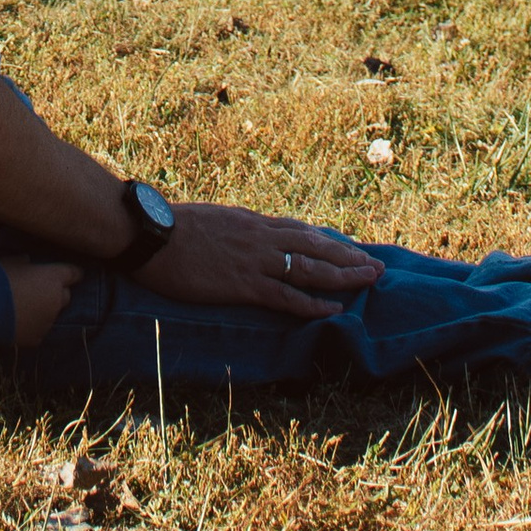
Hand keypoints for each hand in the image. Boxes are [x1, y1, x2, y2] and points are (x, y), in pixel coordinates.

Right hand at [3, 259, 80, 346]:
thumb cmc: (0, 278)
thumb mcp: (12, 262)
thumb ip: (25, 264)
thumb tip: (28, 263)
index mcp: (53, 278)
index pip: (74, 274)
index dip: (73, 273)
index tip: (74, 274)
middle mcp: (56, 301)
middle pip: (66, 296)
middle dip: (57, 293)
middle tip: (42, 290)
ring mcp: (48, 321)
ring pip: (52, 314)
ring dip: (44, 310)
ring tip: (25, 307)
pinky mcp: (38, 337)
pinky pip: (40, 329)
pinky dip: (34, 325)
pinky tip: (19, 321)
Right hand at [129, 205, 380, 315]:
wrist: (152, 235)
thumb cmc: (174, 228)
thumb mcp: (214, 220)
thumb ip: (236, 228)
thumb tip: (249, 233)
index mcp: (252, 222)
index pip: (300, 231)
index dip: (328, 242)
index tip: (351, 249)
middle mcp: (261, 238)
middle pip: (315, 246)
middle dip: (349, 257)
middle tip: (377, 265)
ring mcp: (255, 261)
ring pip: (310, 268)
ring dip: (343, 276)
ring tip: (370, 281)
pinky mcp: (245, 285)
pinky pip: (287, 296)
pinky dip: (314, 303)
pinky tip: (335, 309)